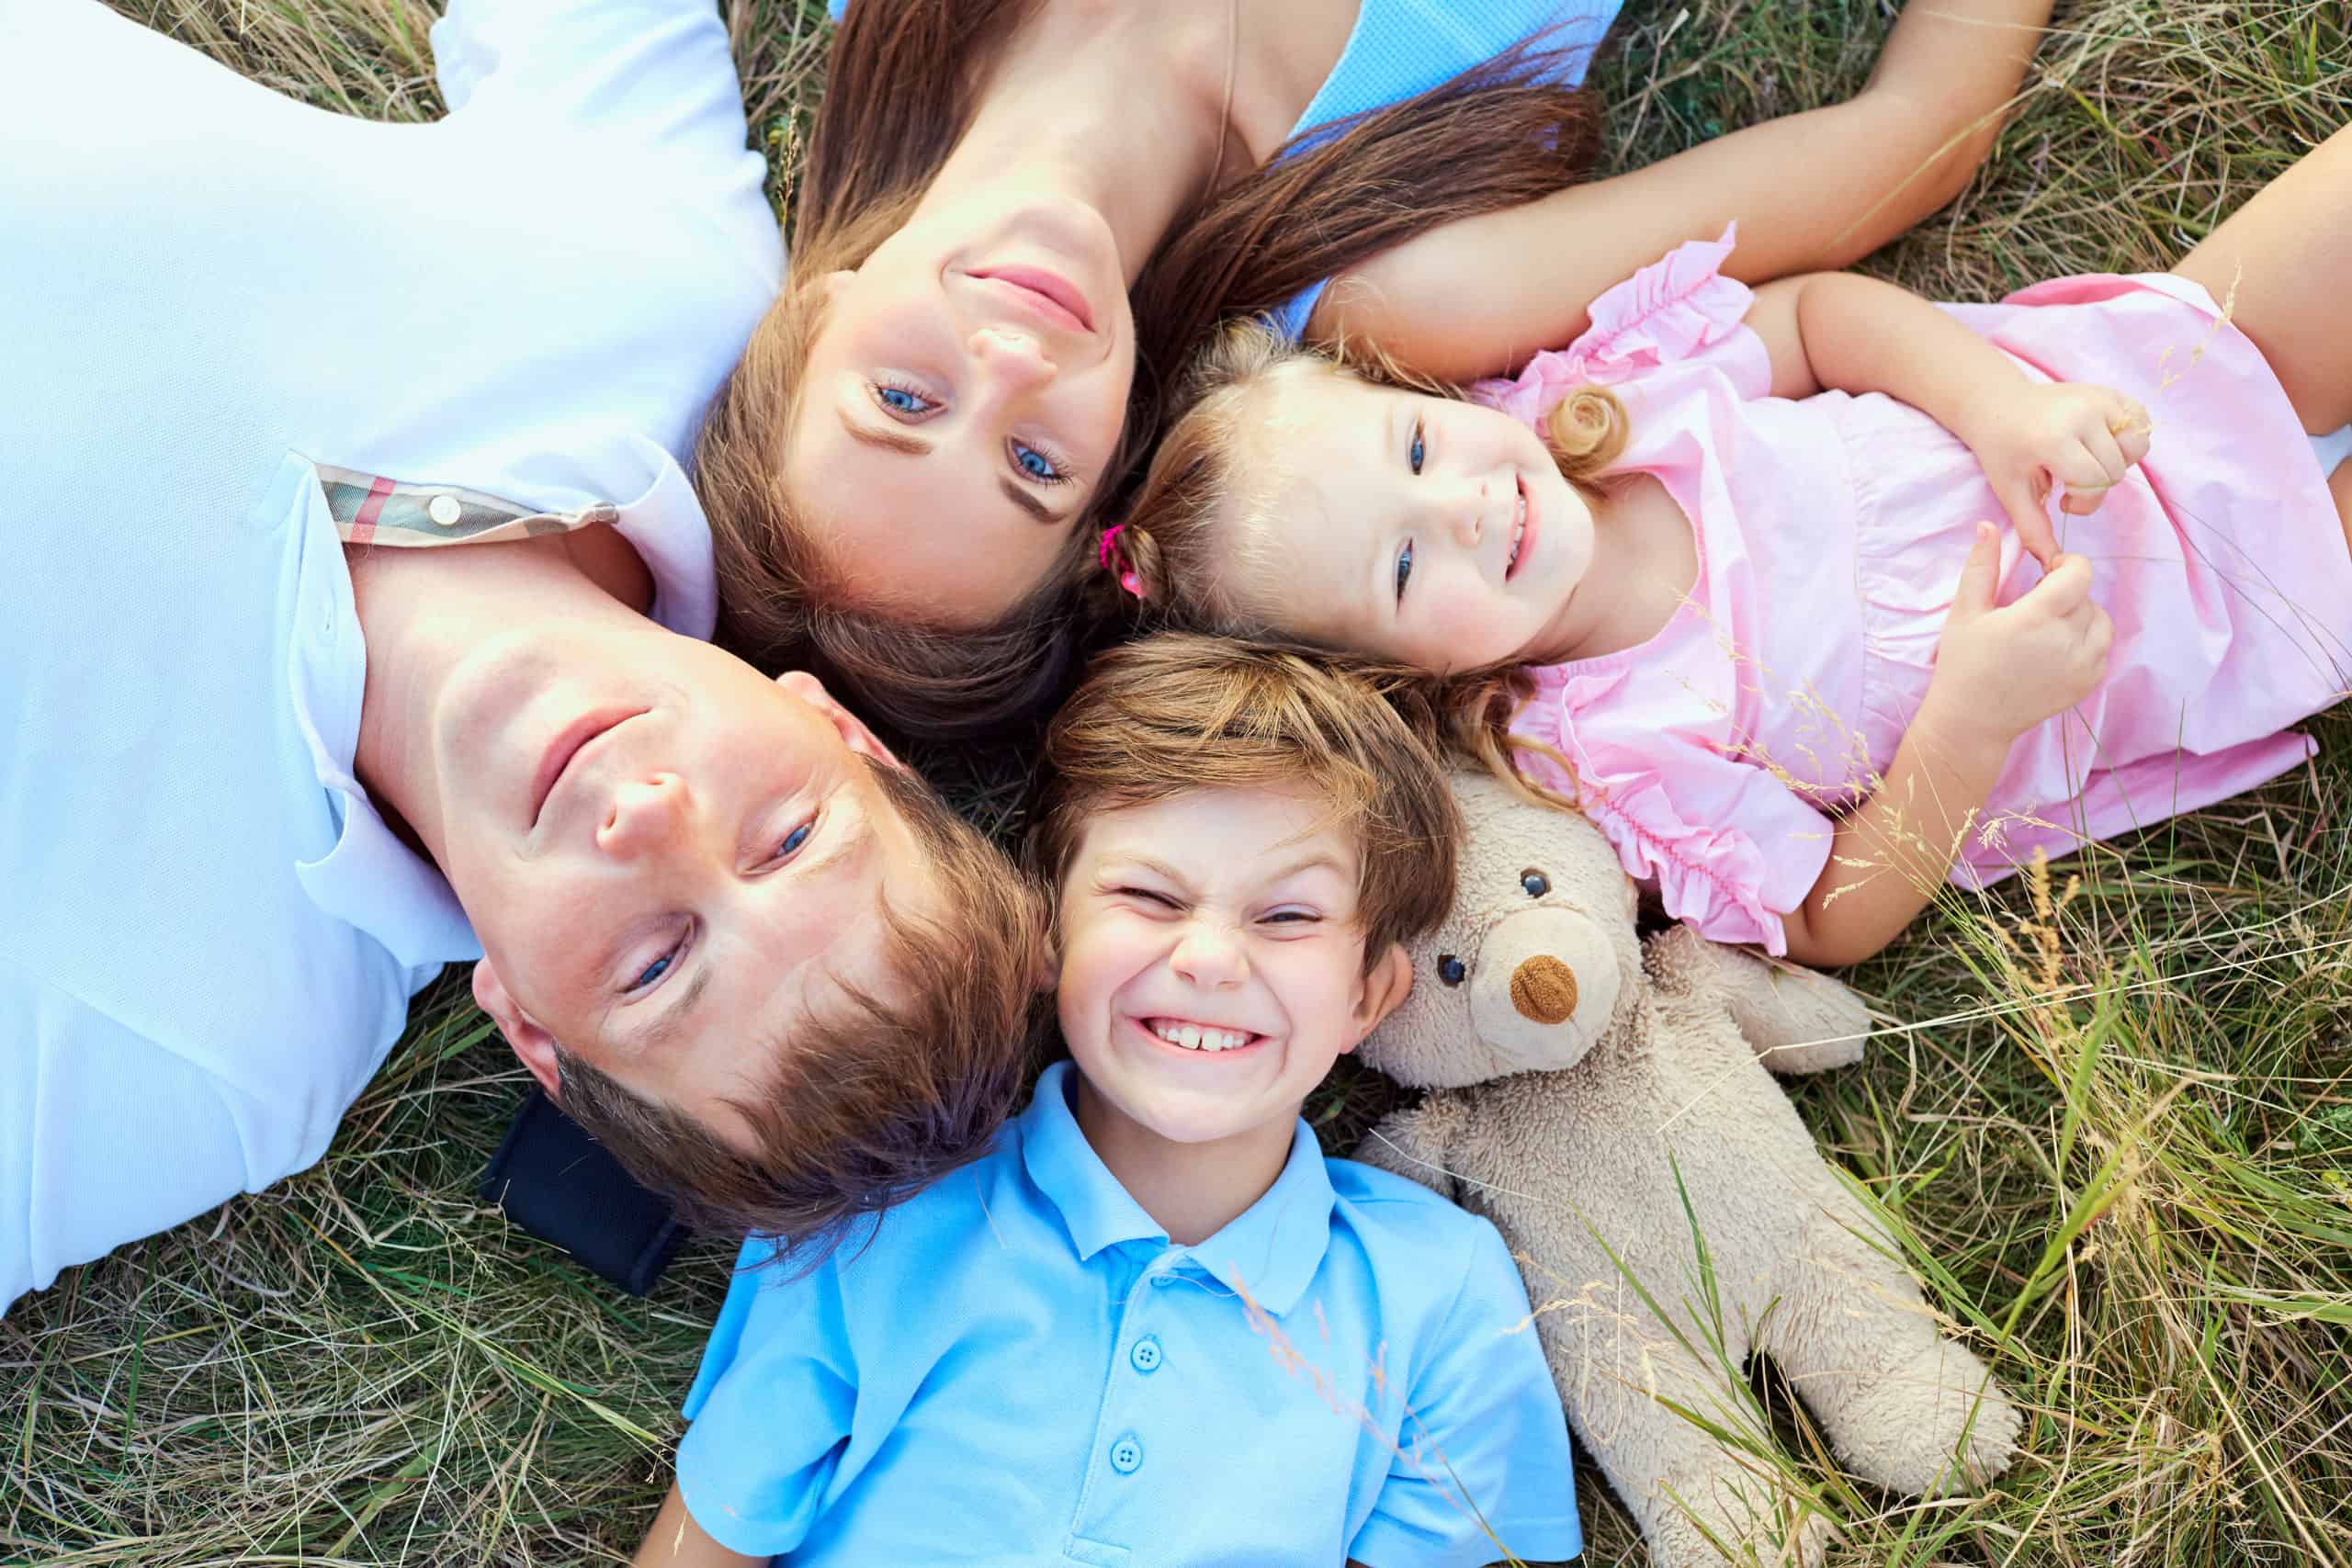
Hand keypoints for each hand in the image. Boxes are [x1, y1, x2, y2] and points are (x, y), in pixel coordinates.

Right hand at [1923, 522, 2114, 752]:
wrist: (1973, 722)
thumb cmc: (1963, 664)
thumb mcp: (1965, 612)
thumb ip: (1982, 567)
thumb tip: (1988, 525)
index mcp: (2035, 618)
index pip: (2079, 572)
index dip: (2066, 565)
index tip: (2044, 573)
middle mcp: (2066, 642)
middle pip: (2085, 596)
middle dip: (2065, 593)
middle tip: (2034, 607)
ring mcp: (2082, 666)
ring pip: (2100, 620)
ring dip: (2081, 615)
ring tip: (2049, 627)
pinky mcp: (2088, 683)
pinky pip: (2103, 647)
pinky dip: (2087, 641)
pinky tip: (2057, 648)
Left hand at [1954, 381, 2151, 567]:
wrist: (2000, 406)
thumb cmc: (2003, 452)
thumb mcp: (2011, 491)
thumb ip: (2034, 528)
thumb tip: (2053, 565)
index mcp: (2053, 439)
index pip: (2094, 482)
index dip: (2083, 501)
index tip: (2062, 499)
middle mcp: (2082, 413)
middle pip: (2116, 470)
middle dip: (2096, 486)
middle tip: (2070, 482)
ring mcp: (2099, 399)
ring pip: (2136, 447)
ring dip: (2116, 463)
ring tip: (2086, 462)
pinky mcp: (2111, 392)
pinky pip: (2141, 424)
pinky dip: (2128, 440)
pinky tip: (2100, 445)